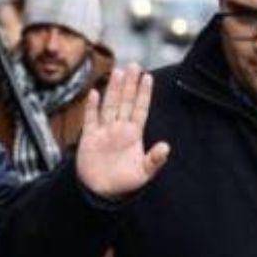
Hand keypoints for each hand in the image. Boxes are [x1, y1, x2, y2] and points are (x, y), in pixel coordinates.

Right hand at [77, 63, 169, 199]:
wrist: (101, 192)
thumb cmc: (124, 183)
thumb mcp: (143, 173)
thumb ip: (154, 160)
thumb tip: (166, 146)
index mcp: (134, 135)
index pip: (140, 109)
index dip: (144, 94)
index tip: (148, 77)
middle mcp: (119, 129)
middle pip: (125, 102)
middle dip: (129, 84)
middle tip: (134, 65)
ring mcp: (104, 132)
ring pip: (109, 106)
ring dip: (113, 90)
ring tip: (118, 72)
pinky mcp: (90, 138)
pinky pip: (91, 119)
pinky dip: (92, 107)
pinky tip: (95, 93)